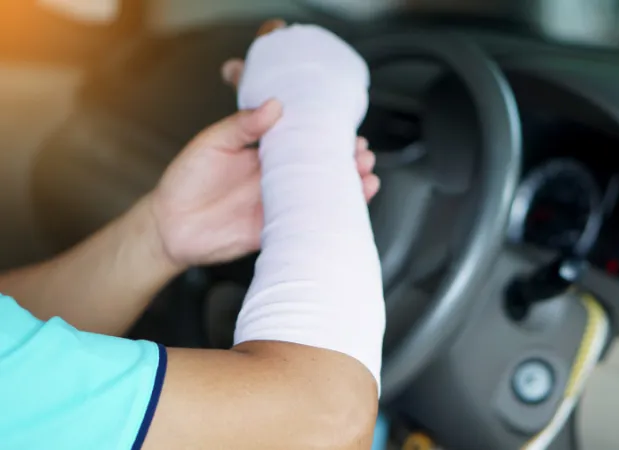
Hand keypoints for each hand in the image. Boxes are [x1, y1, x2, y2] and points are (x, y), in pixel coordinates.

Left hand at [150, 50, 379, 267]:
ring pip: (322, 195)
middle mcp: (277, 178)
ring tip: (366, 176)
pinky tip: (350, 207)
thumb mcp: (211, 143)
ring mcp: (280, 204)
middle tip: (363, 154)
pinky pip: (310, 223)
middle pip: (322, 167)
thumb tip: (274, 105)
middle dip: (348, 161)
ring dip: (348, 187)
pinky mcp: (277, 229)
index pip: (304, 141)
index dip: (327, 135)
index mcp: (264, 153)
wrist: (168, 227)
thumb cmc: (185, 181)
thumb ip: (242, 126)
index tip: (347, 129)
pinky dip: (332, 216)